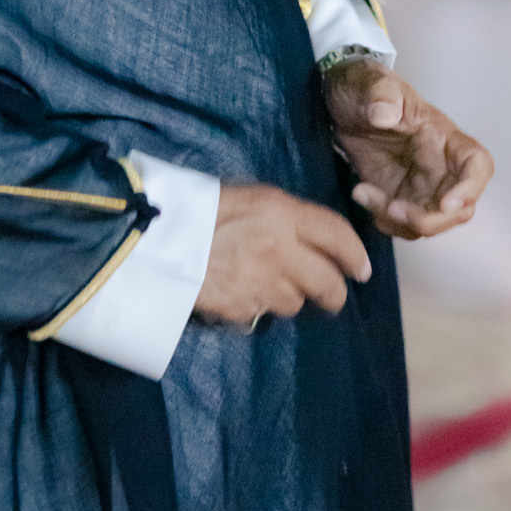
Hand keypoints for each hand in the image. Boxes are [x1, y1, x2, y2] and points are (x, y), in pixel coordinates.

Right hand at [195, 183, 371, 326]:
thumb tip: (304, 237)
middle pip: (328, 283)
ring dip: (288, 298)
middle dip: (334, 293)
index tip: (362, 269)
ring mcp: (261, 283)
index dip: (356, 255)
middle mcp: (280, 249)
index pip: (337, 235)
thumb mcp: (243, 196)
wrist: (148, 238)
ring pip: (295, 303)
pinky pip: (261, 313)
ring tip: (268, 285)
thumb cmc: (193, 207)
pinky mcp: (241, 309)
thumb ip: (279, 216)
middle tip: (332, 296)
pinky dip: (256, 306)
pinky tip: (240, 291)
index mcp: (280, 212)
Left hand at [324, 58, 492, 240]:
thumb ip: (381, 95)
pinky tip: (360, 192)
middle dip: (431, 220)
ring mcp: (420, 186)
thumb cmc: (365, 87)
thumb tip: (384, 114)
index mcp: (444, 137)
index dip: (471, 188)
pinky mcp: (398, 198)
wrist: (342, 102)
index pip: (477, 165)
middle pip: (460, 208)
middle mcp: (440, 166)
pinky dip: (382, 219)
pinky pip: (402, 224)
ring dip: (401, 222)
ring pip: (430, 222)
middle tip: (394, 210)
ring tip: (364, 193)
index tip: (447, 204)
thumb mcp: (370, 83)